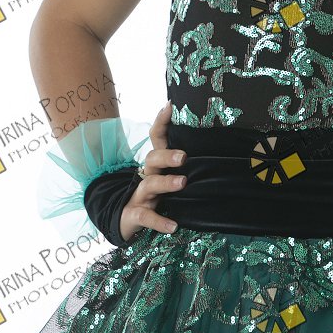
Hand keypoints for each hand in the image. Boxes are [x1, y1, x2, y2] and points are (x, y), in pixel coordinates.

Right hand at [118, 101, 186, 241]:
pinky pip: (146, 217)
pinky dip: (160, 221)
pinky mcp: (134, 215)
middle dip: (167, 155)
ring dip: (166, 183)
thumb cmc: (152, 195)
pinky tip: (173, 226)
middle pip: (152, 159)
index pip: (156, 139)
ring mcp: (139, 195)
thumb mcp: (164, 176)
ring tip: (183, 183)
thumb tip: (207, 145)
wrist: (124, 221)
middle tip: (184, 156)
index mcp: (154, 164)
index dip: (161, 122)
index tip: (170, 106)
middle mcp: (146, 175)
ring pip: (150, 184)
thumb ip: (179, 162)